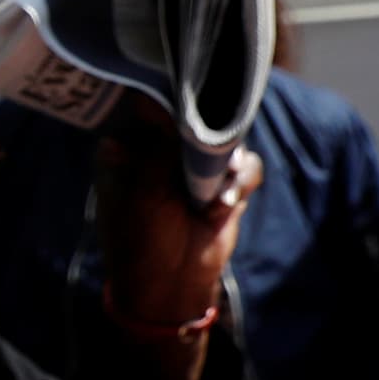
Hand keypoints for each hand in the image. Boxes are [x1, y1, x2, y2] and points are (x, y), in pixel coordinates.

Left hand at [97, 121, 259, 378]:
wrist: (169, 282)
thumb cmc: (141, 238)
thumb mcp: (143, 191)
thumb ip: (157, 148)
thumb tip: (158, 103)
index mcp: (131, 146)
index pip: (153, 105)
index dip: (171, 99)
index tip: (187, 96)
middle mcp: (165, 149)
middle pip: (198, 116)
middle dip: (207, 132)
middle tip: (206, 153)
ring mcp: (198, 165)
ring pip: (228, 140)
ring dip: (226, 166)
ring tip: (209, 198)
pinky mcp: (227, 183)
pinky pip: (246, 167)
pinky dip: (240, 182)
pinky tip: (221, 207)